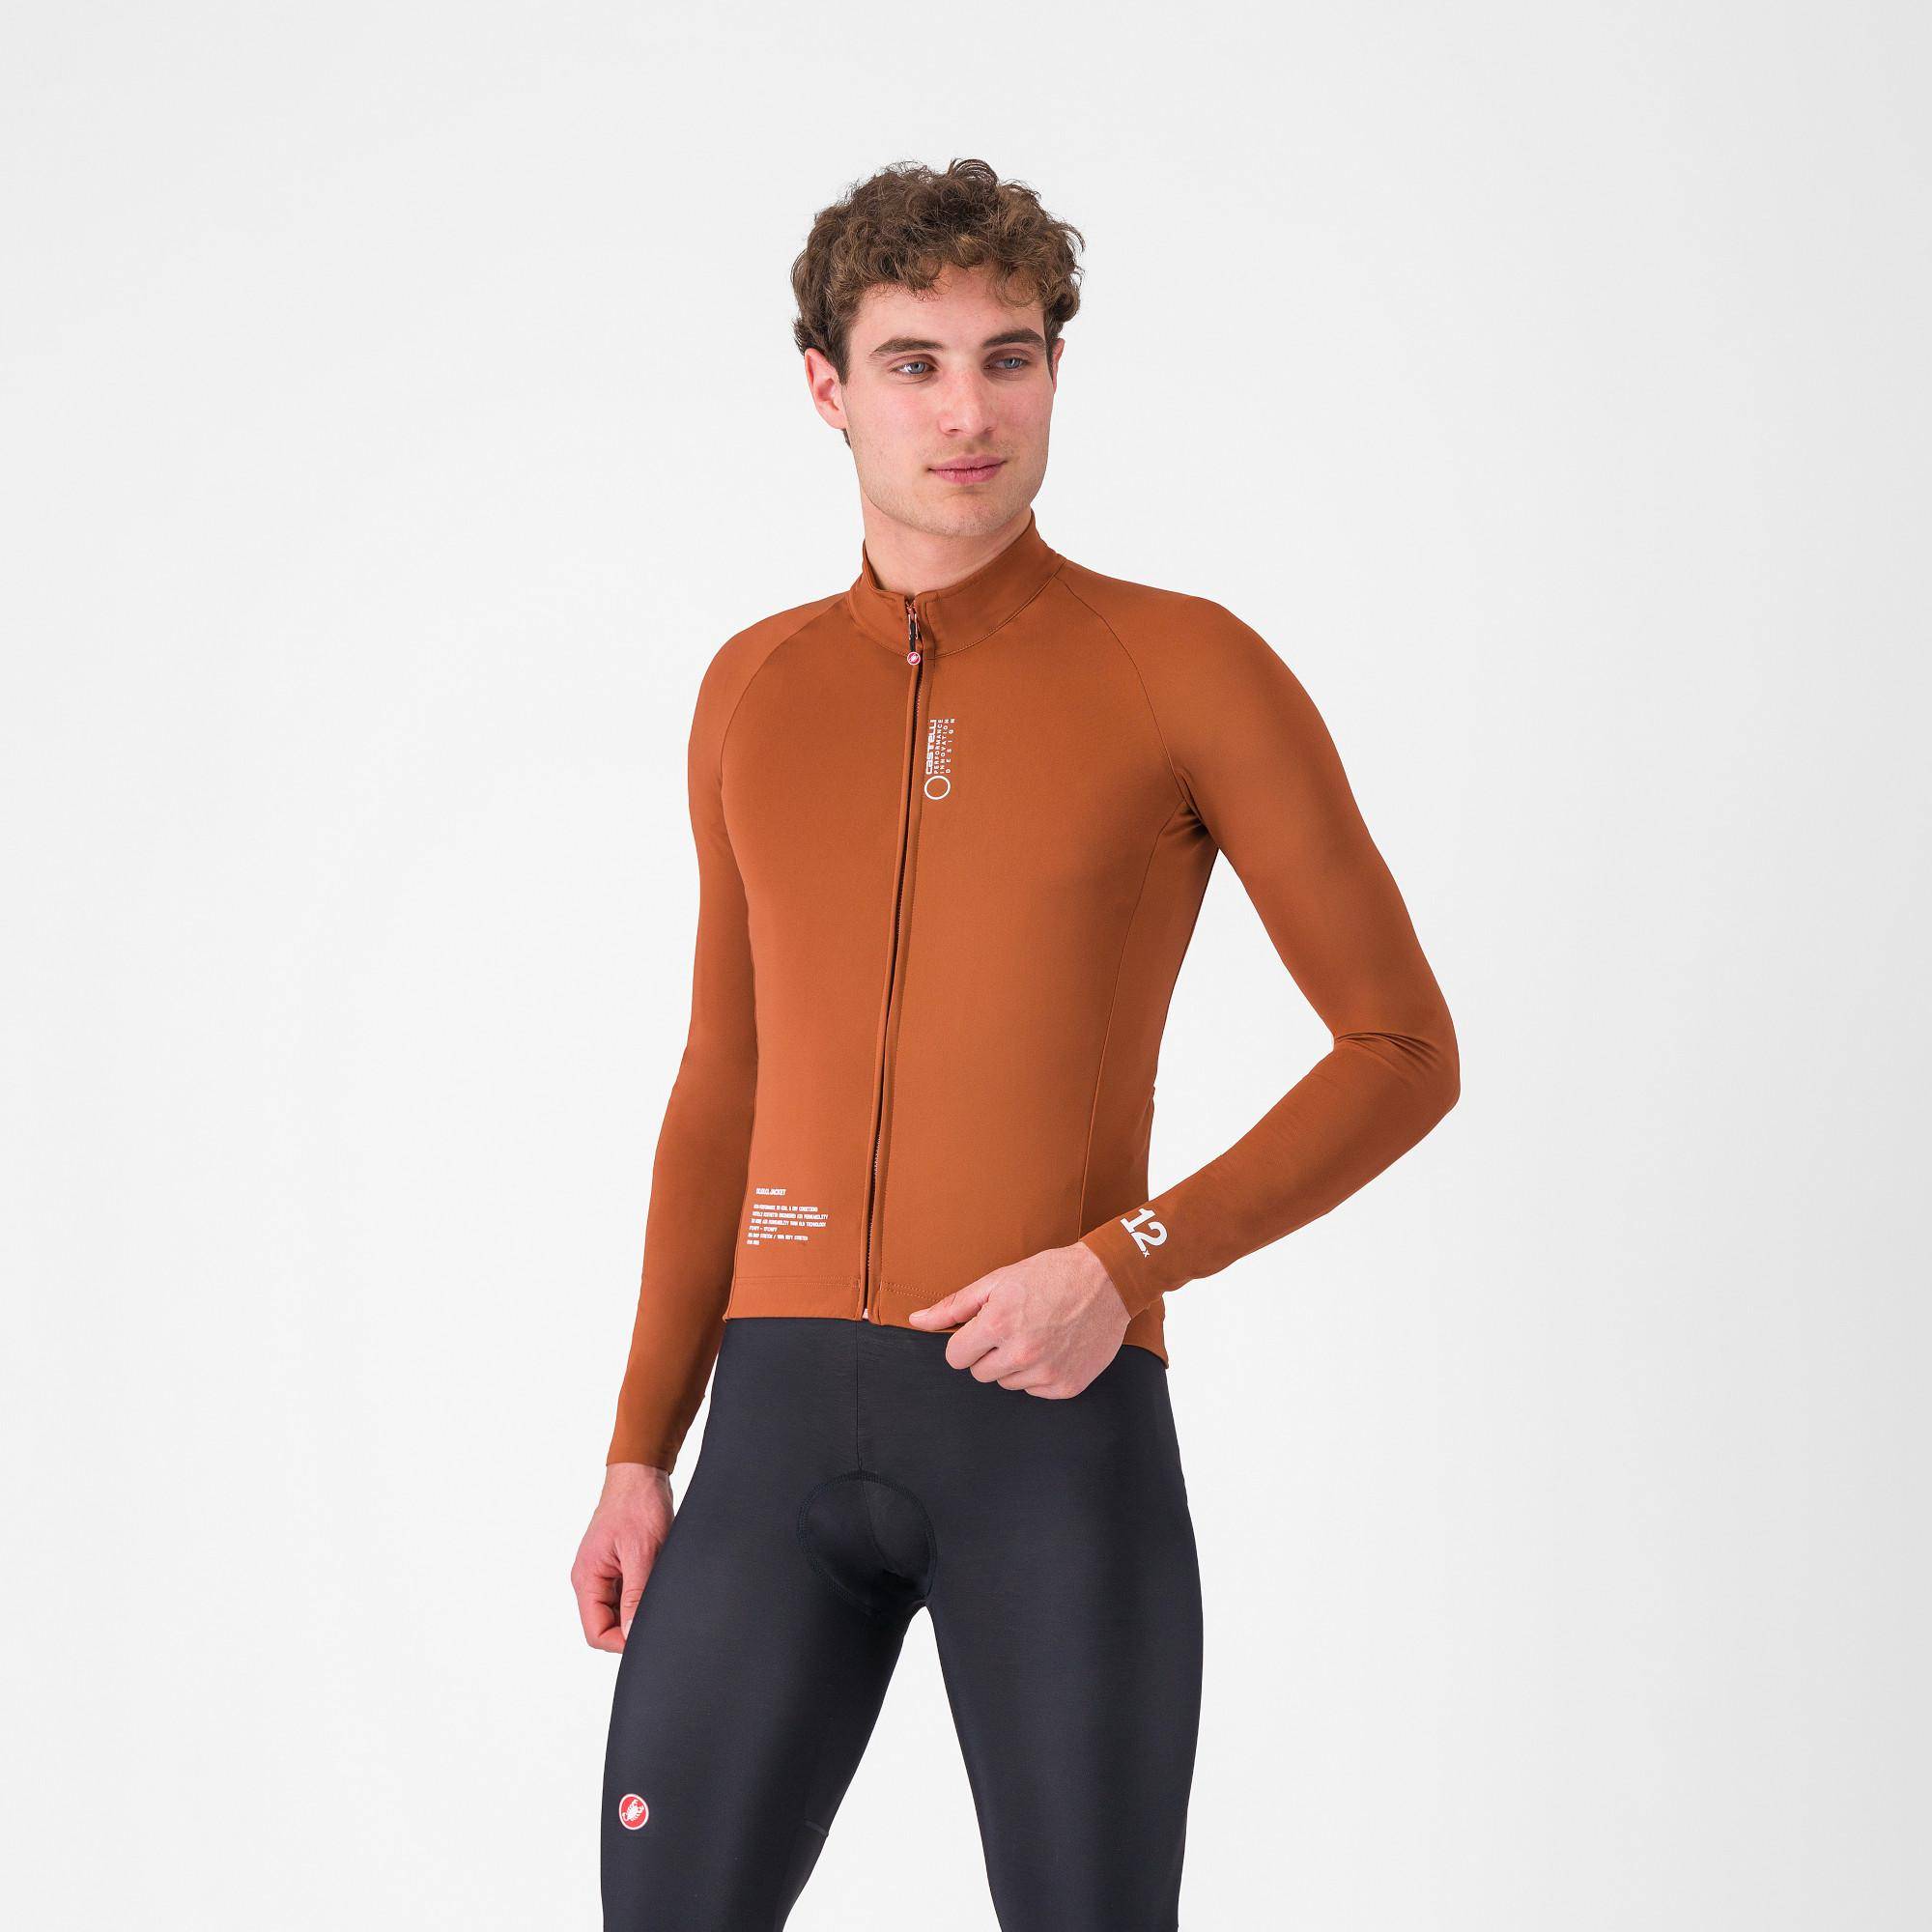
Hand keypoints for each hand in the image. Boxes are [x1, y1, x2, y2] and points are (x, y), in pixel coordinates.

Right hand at [572, 1462, 672, 1652]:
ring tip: (658, 1588)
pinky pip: (627, 1593)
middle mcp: (591, 1579)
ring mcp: (604, 1573)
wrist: (642, 1473)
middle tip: (658, 1612)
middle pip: (606, 1625)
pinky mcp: (617, 1566)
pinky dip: (642, 1593)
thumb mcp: (642, 1552)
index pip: (596, 1632)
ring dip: (638, 1607)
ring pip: (618, 1610)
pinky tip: (657, 1580)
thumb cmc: (638, 1505)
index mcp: (587, 1578)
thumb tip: (631, 1634)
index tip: (648, 1634)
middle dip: (631, 1624)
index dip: (621, 1642)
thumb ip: (636, 1595)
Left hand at [906, 1241, 1129, 1395]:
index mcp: (998, 1325)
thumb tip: (917, 1321)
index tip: (981, 1329)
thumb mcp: (998, 1281)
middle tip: (1013, 1327)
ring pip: (1007, 1384)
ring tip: (1037, 1334)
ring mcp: (1046, 1373)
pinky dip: (1039, 1374)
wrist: (1108, 1281)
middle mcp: (1020, 1354)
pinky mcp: (1067, 1386)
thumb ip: (954, 1305)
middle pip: (979, 1373)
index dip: (965, 1341)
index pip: (955, 1357)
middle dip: (988, 1353)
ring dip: (1014, 1364)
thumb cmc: (1051, 1274)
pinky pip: (1035, 1391)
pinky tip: (1054, 1347)